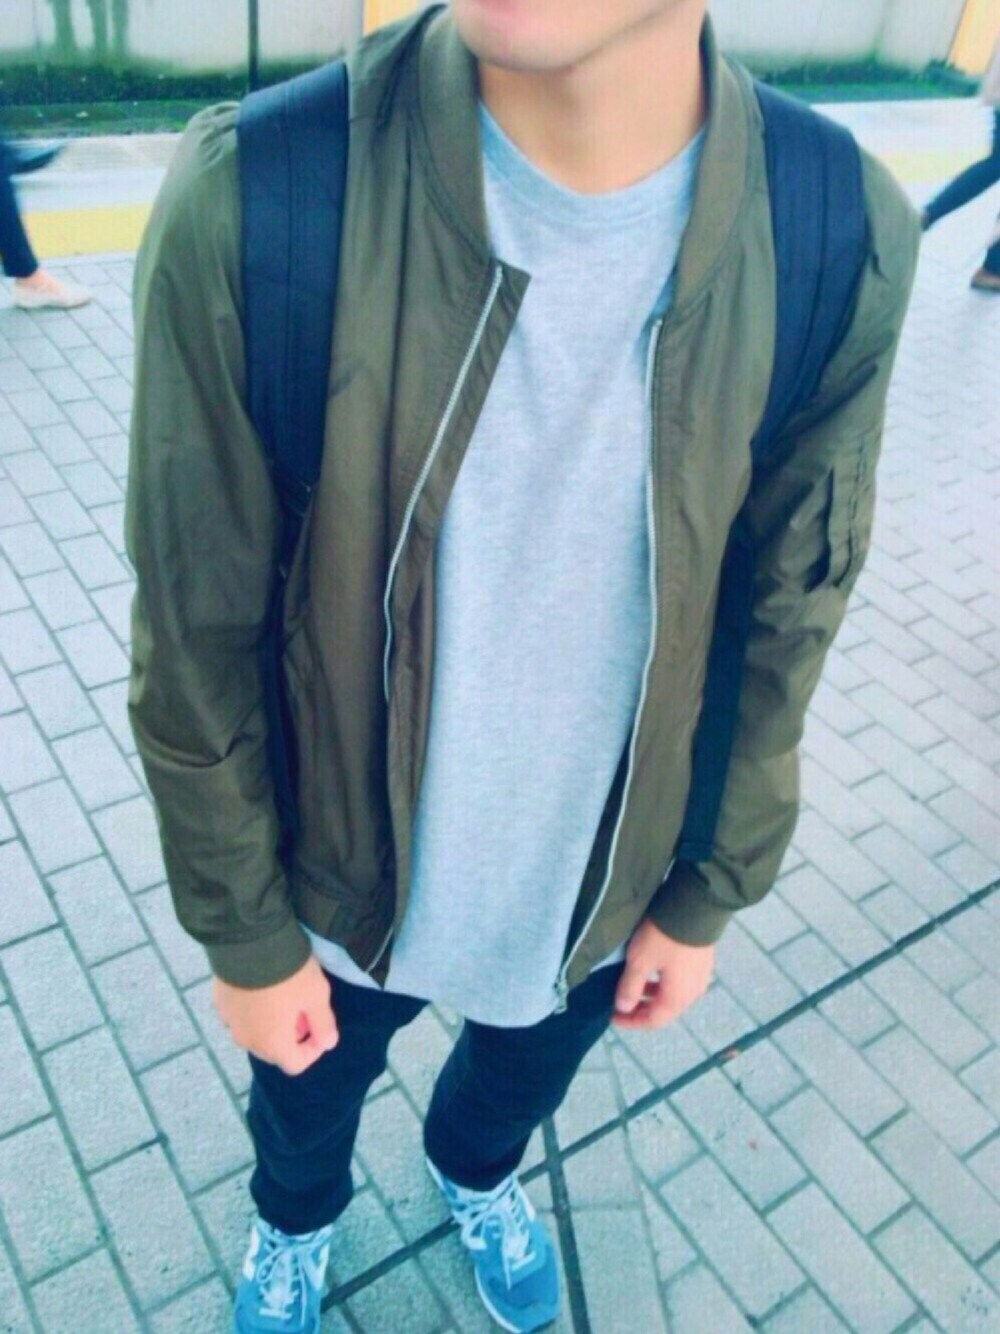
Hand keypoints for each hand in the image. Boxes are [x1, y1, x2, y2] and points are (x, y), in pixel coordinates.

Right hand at [213, 955, 338, 1074]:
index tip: (321, 1028)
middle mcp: (246, 1040)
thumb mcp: (316, 995)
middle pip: (273, 1050)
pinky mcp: (218, 1002)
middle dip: (292, 1037)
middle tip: (304, 1011)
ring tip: (284, 998)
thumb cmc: (289, 973)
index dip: (313, 1050)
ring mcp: (229, 1021)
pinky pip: (240, 1015)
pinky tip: (262, 987)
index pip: (296, 1064)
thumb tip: (328, 1044)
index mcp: (272, 1045)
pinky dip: (253, 1010)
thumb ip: (324, 1023)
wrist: (250, 941)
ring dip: (271, 1024)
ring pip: (255, 1033)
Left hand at [612, 918, 714, 1030]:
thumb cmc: (664, 936)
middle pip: (665, 1010)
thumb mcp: (640, 960)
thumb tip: (623, 1007)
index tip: (613, 1017)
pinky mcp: (703, 961)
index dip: (632, 1022)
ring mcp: (701, 977)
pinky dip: (663, 983)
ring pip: (673, 995)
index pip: (653, 1021)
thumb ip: (630, 986)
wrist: (696, 905)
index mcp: (678, 998)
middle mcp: (693, 993)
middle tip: (621, 1003)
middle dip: (641, 1009)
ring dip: (652, 994)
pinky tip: (654, 971)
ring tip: (635, 985)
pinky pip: (681, 982)